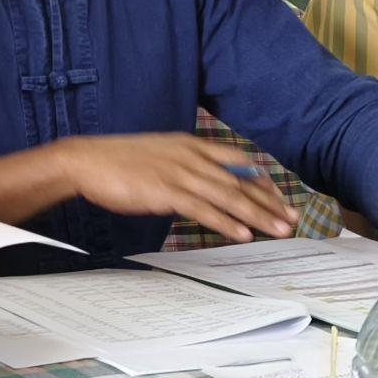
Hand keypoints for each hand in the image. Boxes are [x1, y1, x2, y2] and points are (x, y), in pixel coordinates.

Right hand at [60, 135, 297, 241]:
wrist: (85, 160)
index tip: (279, 198)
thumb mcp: (159, 155)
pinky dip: (226, 222)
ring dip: (257, 215)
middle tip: (292, 219)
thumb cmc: (117, 161)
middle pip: (240, 180)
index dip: (262, 182)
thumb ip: (184, 165)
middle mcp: (191, 156)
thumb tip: (202, 183)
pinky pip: (204, 209)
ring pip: (228, 195)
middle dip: (269, 202)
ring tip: (279, 230)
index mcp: (191, 144)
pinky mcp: (166, 190)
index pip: (238, 162)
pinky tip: (242, 233)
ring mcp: (179, 172)